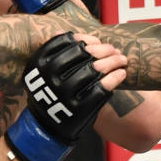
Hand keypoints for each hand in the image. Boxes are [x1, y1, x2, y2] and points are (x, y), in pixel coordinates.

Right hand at [5, 32, 117, 160]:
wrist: (46, 127)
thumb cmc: (50, 94)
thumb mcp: (43, 73)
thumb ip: (55, 54)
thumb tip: (66, 32)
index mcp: (38, 64)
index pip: (66, 42)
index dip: (85, 39)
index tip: (96, 41)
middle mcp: (50, 78)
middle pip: (83, 54)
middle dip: (103, 49)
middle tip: (114, 49)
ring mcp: (64, 95)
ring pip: (94, 70)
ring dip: (113, 61)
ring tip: (122, 59)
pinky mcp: (78, 109)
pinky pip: (101, 89)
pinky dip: (115, 79)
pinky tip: (121, 74)